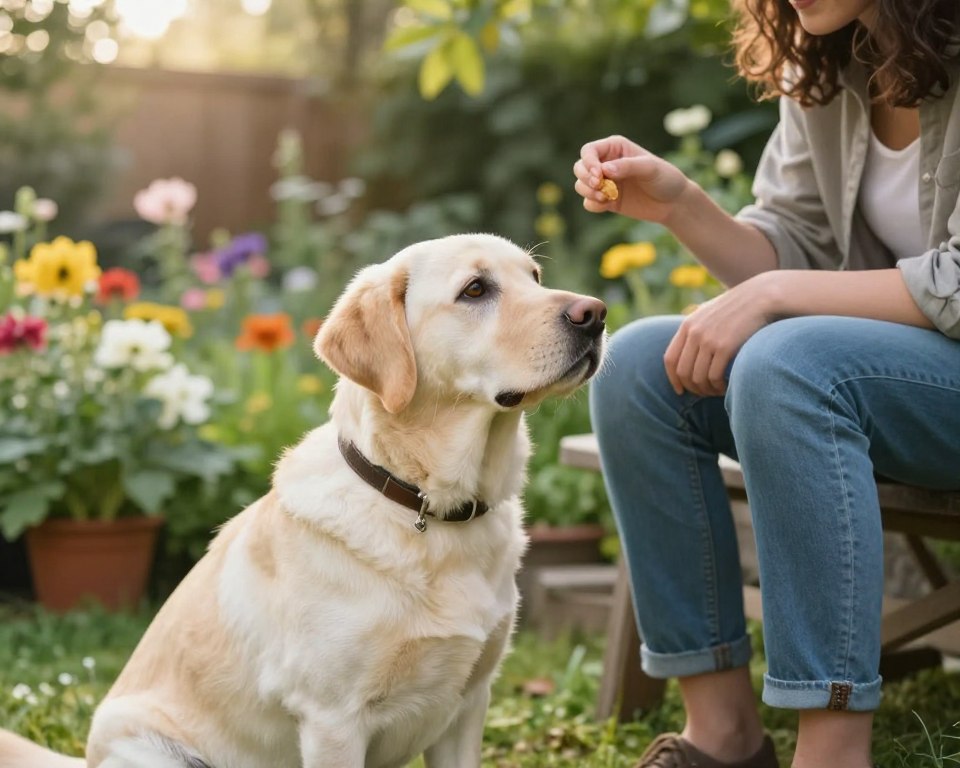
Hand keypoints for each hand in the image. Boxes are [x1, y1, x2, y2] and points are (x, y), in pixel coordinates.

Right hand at [573, 135, 691, 222]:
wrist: (673, 203)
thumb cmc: (665, 179)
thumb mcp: (650, 168)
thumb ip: (627, 166)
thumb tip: (605, 170)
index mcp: (615, 148)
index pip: (589, 151)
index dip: (588, 162)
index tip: (599, 176)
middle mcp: (606, 163)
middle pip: (579, 167)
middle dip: (585, 178)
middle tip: (600, 187)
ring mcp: (605, 183)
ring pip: (580, 185)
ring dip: (588, 192)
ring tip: (606, 197)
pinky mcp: (606, 200)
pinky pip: (588, 203)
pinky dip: (593, 204)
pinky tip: (607, 204)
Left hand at [663, 272, 781, 396]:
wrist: (761, 297)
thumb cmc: (738, 307)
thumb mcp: (710, 312)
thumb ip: (697, 328)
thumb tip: (688, 349)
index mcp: (688, 325)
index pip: (670, 359)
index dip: (673, 378)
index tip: (679, 390)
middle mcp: (694, 333)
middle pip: (683, 372)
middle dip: (692, 388)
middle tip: (704, 393)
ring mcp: (708, 339)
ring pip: (698, 377)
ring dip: (706, 390)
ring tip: (716, 391)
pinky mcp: (725, 346)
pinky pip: (714, 376)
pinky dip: (718, 387)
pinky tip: (725, 388)